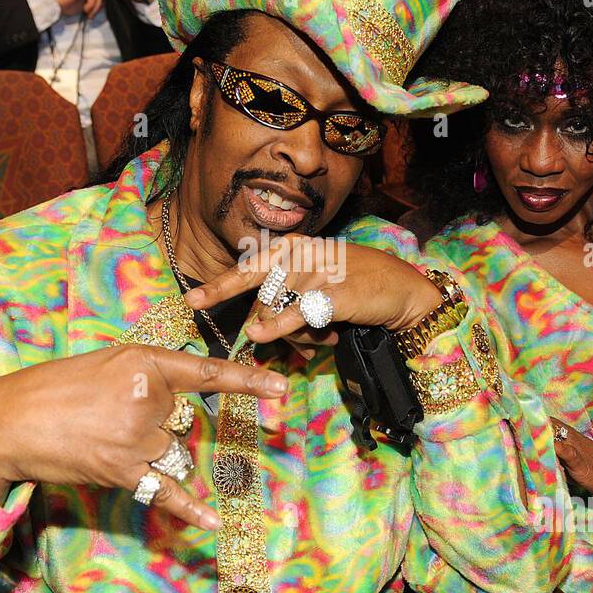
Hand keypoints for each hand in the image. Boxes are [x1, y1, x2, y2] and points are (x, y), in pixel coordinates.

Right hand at [0, 345, 287, 529]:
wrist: (6, 422)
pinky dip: (191, 508)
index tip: (282, 389)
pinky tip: (214, 522)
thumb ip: (148, 375)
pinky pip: (167, 491)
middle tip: (111, 417)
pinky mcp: (124, 471)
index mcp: (143, 361)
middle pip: (184, 419)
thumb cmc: (53, 389)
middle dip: (161, 422)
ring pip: (172, 451)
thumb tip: (182, 398)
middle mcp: (146, 397)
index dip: (248, 381)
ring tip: (100, 438)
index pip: (206, 372)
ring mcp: (137, 436)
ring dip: (149, 451)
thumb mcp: (106, 362)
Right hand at [50, 0, 102, 16]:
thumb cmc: (66, 2)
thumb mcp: (84, 2)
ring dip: (95, 7)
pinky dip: (91, 5)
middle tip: (90, 15)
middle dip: (98, 6)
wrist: (54, 0)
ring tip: (87, 12)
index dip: (99, 3)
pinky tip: (84, 9)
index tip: (92, 13)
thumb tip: (104, 2)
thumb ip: (94, 0)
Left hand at [183, 234, 442, 359]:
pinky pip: (295, 319)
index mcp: (292, 249)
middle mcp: (299, 255)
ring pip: (278, 316)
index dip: (218, 289)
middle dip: (277, 330)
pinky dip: (284, 332)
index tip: (192, 302)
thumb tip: (256, 330)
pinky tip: (282, 341)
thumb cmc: (355, 289)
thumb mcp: (315, 286)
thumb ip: (284, 300)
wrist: (400, 290)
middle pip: (262, 303)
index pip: (248, 270)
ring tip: (324, 339)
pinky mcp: (330, 293)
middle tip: (306, 344)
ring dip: (297, 338)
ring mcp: (314, 272)